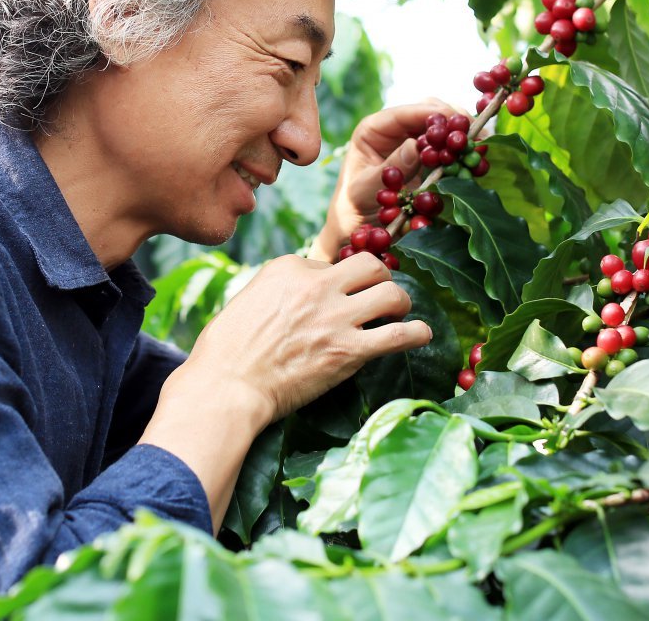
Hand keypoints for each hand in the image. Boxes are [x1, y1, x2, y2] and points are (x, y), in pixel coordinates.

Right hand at [171, 253, 431, 423]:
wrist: (227, 386)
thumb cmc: (226, 350)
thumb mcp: (249, 299)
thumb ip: (281, 290)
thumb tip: (303, 296)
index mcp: (289, 267)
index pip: (330, 261)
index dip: (338, 280)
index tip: (338, 295)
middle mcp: (317, 285)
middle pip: (370, 265)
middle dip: (381, 277)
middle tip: (381, 294)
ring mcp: (336, 317)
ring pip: (392, 293)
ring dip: (402, 302)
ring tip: (401, 313)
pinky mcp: (349, 351)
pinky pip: (398, 335)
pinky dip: (417, 333)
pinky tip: (422, 334)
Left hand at [311, 99, 470, 260]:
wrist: (358, 228)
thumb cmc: (352, 208)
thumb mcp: (364, 190)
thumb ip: (389, 168)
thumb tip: (415, 146)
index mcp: (373, 130)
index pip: (404, 113)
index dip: (431, 113)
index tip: (453, 120)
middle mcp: (394, 131)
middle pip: (429, 112)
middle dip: (453, 120)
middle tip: (474, 133)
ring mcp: (412, 143)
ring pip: (442, 128)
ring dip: (461, 134)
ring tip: (480, 143)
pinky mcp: (426, 159)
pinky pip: (447, 148)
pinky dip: (462, 152)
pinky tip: (475, 158)